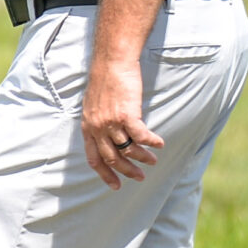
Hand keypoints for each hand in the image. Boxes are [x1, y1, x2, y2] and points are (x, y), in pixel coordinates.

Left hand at [81, 53, 163, 188]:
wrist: (111, 61)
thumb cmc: (105, 79)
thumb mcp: (93, 105)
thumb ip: (98, 122)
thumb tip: (107, 136)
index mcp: (88, 127)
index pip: (94, 159)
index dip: (105, 174)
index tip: (115, 185)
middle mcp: (97, 128)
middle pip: (113, 159)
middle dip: (127, 171)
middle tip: (140, 177)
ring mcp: (111, 122)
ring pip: (129, 150)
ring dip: (143, 157)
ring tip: (153, 160)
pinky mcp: (127, 114)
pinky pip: (141, 136)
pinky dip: (151, 142)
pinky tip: (159, 144)